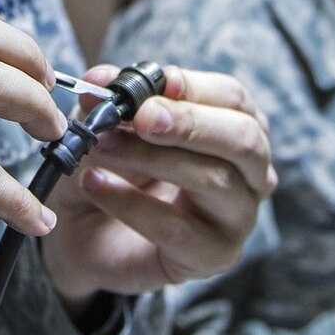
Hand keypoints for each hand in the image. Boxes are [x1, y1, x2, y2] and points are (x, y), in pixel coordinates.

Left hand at [40, 65, 275, 304]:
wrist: (84, 231)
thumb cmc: (113, 167)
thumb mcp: (108, 124)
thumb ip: (110, 99)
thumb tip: (100, 79)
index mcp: (235, 126)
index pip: (234, 98)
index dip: (196, 88)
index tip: (157, 83)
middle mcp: (250, 171)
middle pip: (244, 139)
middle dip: (190, 123)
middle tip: (142, 118)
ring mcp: (239, 217)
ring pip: (215, 180)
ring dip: (152, 158)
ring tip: (102, 145)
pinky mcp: (214, 256)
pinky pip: (177, 229)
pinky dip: (131, 204)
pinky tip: (94, 185)